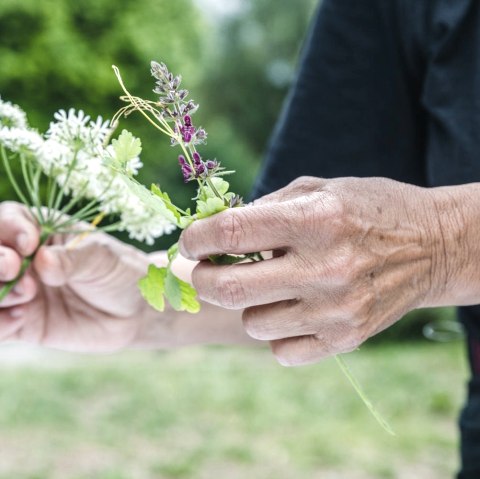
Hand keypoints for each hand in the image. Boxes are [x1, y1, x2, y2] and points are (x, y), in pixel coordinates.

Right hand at [0, 202, 162, 351]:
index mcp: (41, 232)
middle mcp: (23, 261)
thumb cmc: (120, 273)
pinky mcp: (23, 324)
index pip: (7, 221)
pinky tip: (21, 319)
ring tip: (27, 294)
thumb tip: (42, 260)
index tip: (30, 244)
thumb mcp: (102, 258)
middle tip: (13, 268)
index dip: (9, 229)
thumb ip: (72, 259)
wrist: (135, 312)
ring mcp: (20, 292)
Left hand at [180, 176, 459, 365]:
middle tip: (203, 269)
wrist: (432, 246)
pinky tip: (292, 309)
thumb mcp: (318, 189)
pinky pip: (280, 350)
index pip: (231, 234)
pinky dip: (275, 331)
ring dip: (248, 303)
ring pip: (252, 322)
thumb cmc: (369, 209)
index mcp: (315, 220)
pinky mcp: (346, 339)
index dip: (196, 238)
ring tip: (270, 285)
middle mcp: (325, 268)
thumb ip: (264, 210)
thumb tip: (213, 232)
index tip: (189, 241)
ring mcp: (336, 310)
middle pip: (228, 289)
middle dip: (200, 279)